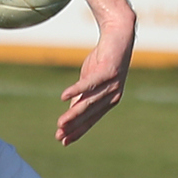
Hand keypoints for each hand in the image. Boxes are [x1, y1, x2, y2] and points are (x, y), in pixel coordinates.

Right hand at [55, 15, 134, 144]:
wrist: (118, 38)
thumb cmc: (103, 60)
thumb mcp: (90, 80)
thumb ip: (83, 95)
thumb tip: (71, 111)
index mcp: (108, 101)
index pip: (91, 120)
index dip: (77, 131)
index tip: (63, 140)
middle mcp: (112, 96)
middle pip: (89, 114)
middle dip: (74, 126)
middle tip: (59, 135)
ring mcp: (111, 85)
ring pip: (89, 102)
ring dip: (73, 114)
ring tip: (60, 122)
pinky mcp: (107, 71)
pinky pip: (89, 84)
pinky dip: (76, 90)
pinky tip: (63, 97)